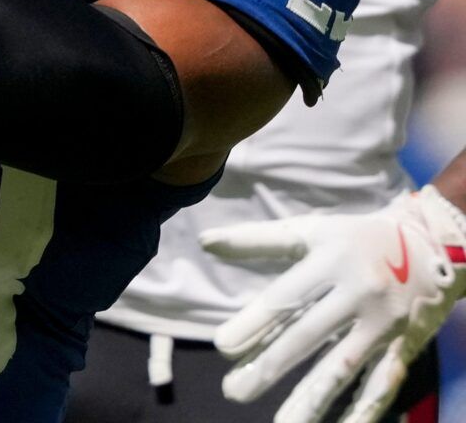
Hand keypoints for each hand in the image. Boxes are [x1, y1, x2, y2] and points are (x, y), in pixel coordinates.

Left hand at [202, 188, 465, 422]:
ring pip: (343, 366)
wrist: (431, 245)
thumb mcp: (310, 231)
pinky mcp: (402, 345)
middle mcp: (358, 292)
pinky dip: (363, 409)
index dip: (254, 322)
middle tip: (234, 390)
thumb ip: (257, 240)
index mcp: (331, 260)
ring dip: (312, 397)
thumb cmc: (355, 238)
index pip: (286, 296)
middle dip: (271, 365)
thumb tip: (205, 241)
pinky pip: (382, 382)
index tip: (222, 345)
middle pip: (309, 335)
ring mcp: (382, 323)